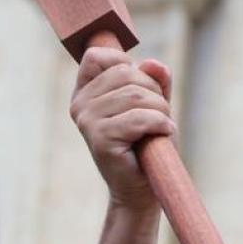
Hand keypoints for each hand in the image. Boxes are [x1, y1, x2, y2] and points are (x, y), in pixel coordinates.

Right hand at [70, 47, 174, 211]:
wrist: (142, 188)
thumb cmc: (147, 143)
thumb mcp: (153, 104)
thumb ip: (154, 80)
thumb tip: (151, 64)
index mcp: (85, 92)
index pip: (98, 56)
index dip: (126, 64)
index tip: (142, 89)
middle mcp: (80, 105)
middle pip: (125, 73)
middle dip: (153, 91)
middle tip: (158, 114)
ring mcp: (87, 122)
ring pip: (135, 94)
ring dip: (160, 109)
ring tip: (161, 127)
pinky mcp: (100, 139)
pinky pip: (139, 118)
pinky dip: (159, 123)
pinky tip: (162, 133)